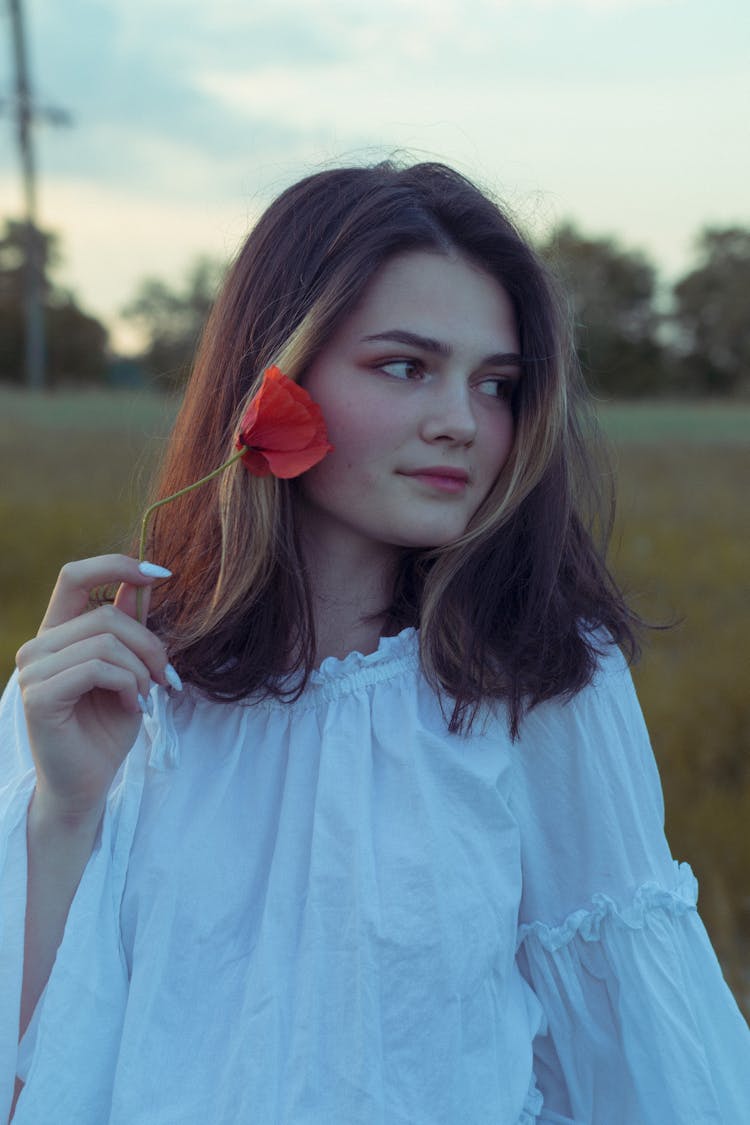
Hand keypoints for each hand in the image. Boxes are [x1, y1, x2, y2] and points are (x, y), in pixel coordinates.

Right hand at [15, 555, 174, 822]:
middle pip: (105, 616)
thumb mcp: (130, 668)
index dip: (117, 565)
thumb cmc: (107, 728)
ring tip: (145, 696)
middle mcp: (38, 646)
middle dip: (149, 644)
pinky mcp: (39, 697)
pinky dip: (127, 686)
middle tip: (167, 676)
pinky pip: (97, 669)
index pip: (75, 575)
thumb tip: (145, 580)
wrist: (88, 785)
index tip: (162, 573)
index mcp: (57, 633)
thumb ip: (131, 626)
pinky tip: (132, 707)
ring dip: (141, 671)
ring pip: (105, 643)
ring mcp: (33, 671)